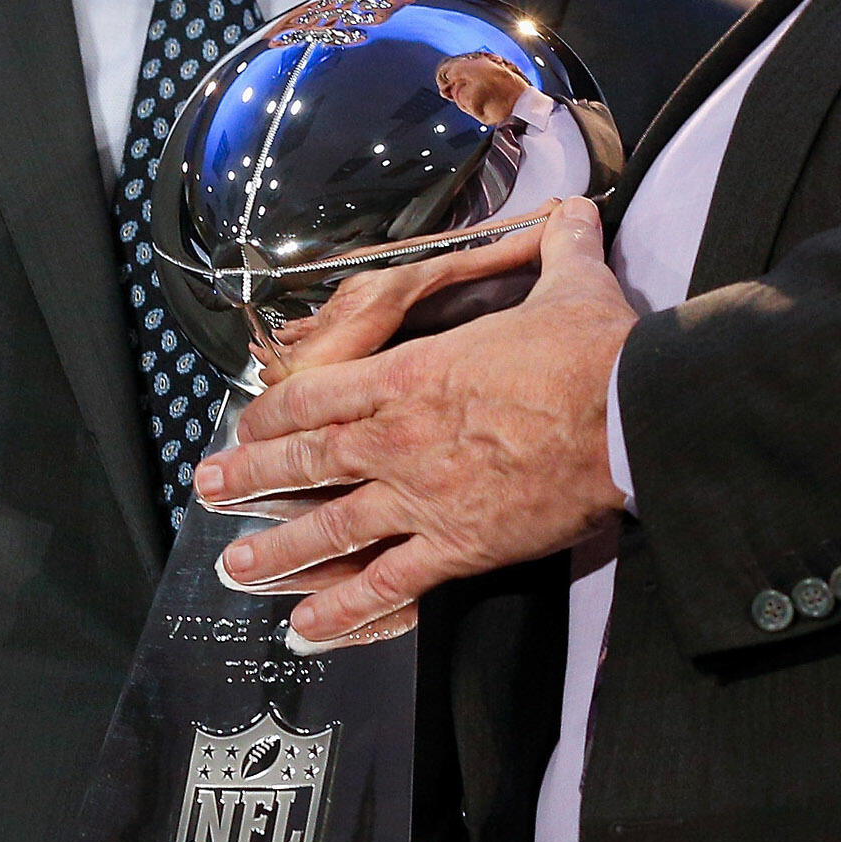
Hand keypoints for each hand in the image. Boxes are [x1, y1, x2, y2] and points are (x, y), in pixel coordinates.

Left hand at [195, 198, 634, 645]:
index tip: (248, 424)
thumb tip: (576, 214)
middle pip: (307, 458)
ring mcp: (423, 495)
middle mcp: (401, 435)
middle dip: (251, 476)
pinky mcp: (459, 546)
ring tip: (237, 567)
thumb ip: (560, 249)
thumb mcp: (571, 285)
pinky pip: (387, 583)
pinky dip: (344, 609)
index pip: (320, 392)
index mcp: (414, 373)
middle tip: (210, 490)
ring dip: (278, 550)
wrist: (630, 416)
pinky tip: (310, 627)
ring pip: (330, 526)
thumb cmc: (596, 353)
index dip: (275, 411)